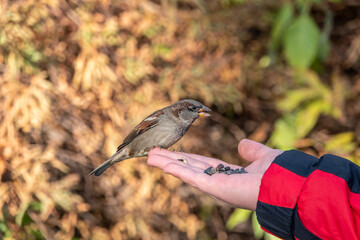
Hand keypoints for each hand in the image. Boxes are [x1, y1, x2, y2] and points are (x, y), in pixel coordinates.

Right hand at [147, 139, 282, 209]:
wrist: (286, 183)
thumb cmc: (279, 173)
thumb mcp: (262, 156)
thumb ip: (252, 150)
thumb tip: (242, 144)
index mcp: (229, 174)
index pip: (202, 164)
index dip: (187, 158)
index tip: (173, 152)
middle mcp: (218, 180)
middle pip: (189, 167)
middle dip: (171, 160)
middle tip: (152, 153)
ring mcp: (214, 185)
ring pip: (185, 172)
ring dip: (167, 164)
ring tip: (149, 156)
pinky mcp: (213, 187)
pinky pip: (190, 176)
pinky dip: (175, 169)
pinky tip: (161, 163)